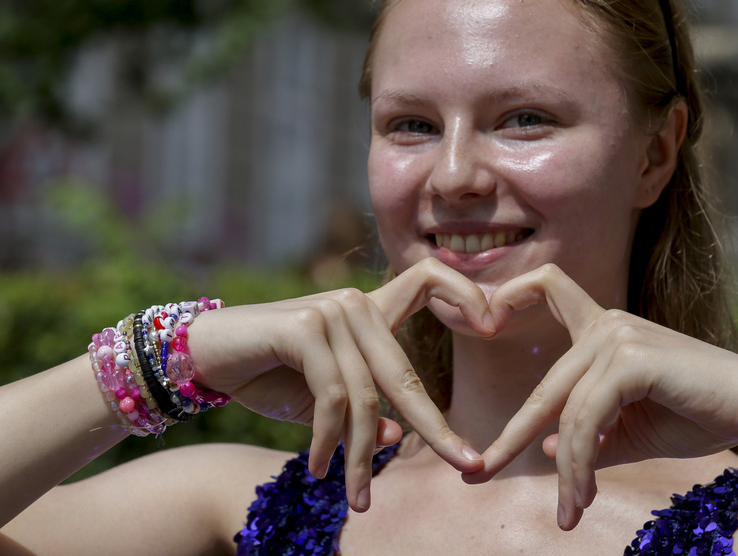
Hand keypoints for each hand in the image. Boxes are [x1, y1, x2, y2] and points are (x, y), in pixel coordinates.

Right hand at [186, 258, 490, 509]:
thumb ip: (363, 411)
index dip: (466, 292)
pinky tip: (316, 467)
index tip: (495, 324)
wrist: (202, 356)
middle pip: (407, 372)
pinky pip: (333, 395)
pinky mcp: (306, 326)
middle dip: (437, 427)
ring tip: (358, 497)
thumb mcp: (322, 400)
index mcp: (370, 311)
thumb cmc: (268, 373)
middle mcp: (357, 303)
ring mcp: (333, 311)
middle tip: (465, 465)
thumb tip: (397, 435)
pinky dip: (326, 440)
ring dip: (361, 455)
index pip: (429, 280)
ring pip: (366, 396)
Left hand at [470, 264, 737, 528]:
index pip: (550, 289)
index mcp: (604, 329)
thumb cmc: (698, 415)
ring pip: (566, 414)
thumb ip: (590, 437)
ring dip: (565, 472)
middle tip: (477, 475)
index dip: (512, 294)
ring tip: (567, 512)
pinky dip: (579, 465)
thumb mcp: (633, 430)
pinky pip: (586, 420)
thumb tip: (549, 447)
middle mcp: (607, 324)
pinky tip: (583, 496)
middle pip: (545, 387)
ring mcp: (618, 337)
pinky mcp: (632, 359)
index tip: (481, 323)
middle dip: (510, 438)